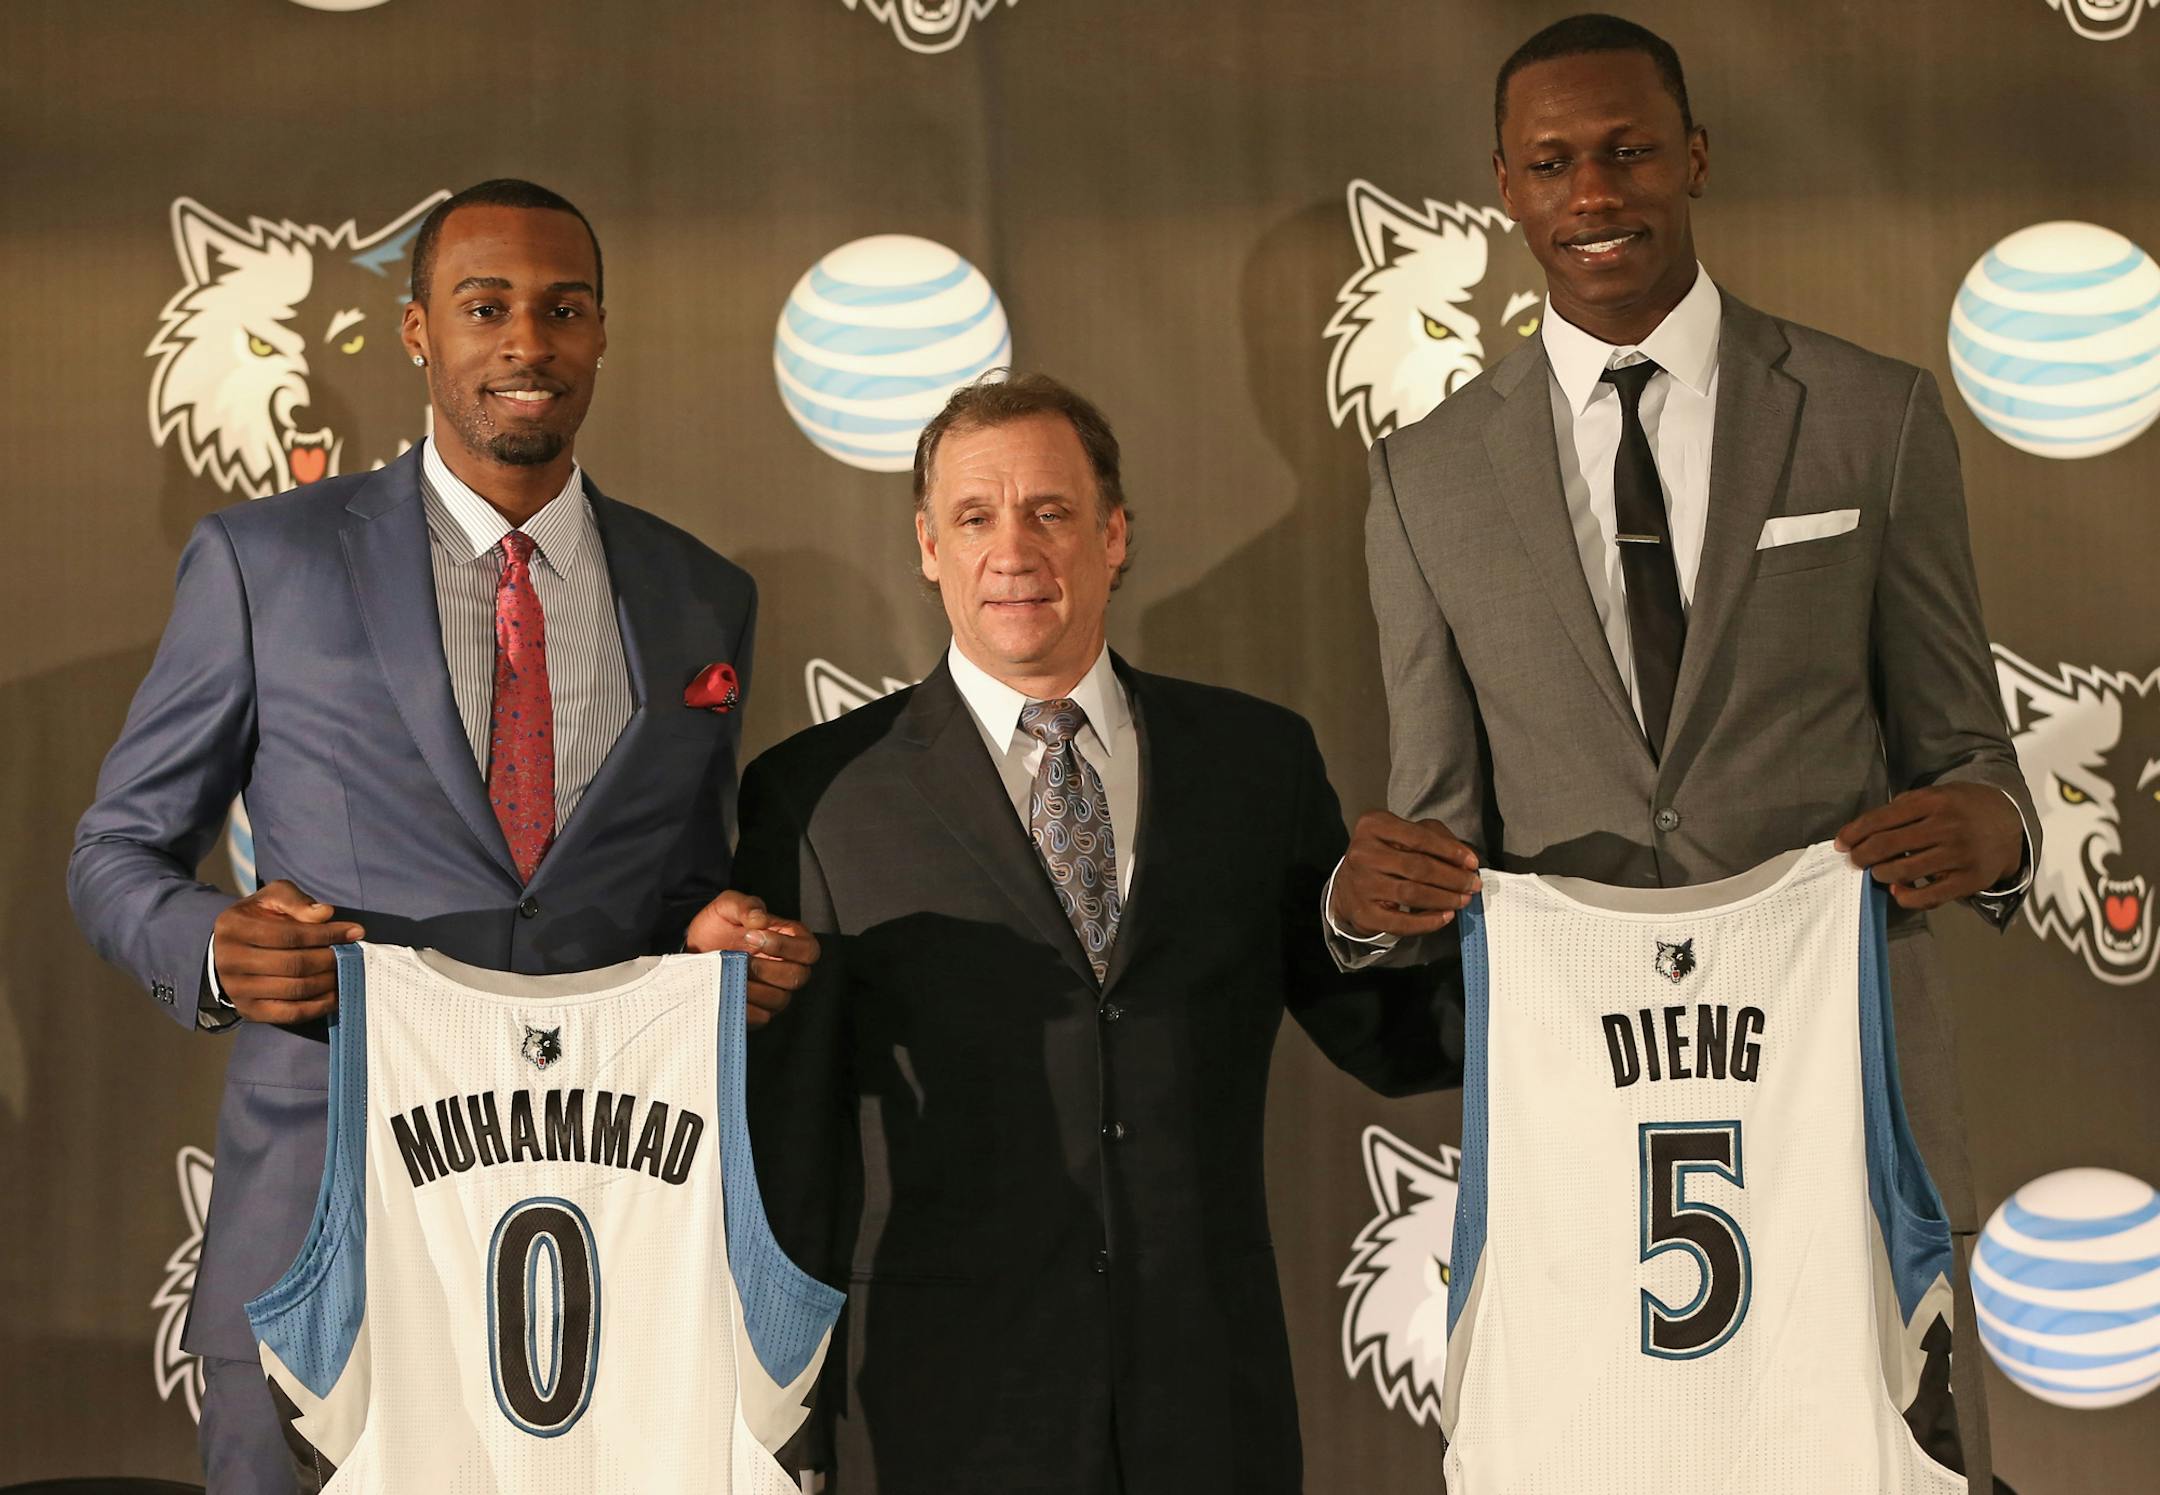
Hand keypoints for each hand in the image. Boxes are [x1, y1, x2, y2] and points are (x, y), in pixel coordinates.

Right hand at [210, 880, 363, 1024]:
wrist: (231, 950)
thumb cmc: (260, 919)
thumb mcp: (273, 898)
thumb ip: (297, 901)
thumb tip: (325, 913)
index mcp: (234, 927)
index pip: (289, 935)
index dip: (326, 934)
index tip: (355, 932)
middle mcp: (229, 961)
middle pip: (293, 964)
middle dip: (329, 959)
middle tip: (351, 954)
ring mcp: (237, 989)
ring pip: (294, 990)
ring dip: (327, 982)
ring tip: (345, 971)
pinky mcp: (249, 1011)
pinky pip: (290, 1014)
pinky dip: (318, 1006)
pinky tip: (335, 995)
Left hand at [684, 890, 820, 1027]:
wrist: (692, 950)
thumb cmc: (717, 926)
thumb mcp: (727, 906)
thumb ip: (746, 905)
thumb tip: (759, 919)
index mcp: (790, 941)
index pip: (808, 950)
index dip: (785, 946)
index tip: (753, 936)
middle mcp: (788, 968)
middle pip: (798, 977)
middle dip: (767, 968)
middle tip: (741, 958)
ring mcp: (774, 993)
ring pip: (780, 999)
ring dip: (754, 987)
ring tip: (731, 974)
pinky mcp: (757, 1011)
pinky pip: (760, 1017)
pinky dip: (744, 1006)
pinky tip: (727, 991)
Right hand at [1331, 810, 1482, 937]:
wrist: (1349, 883)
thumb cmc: (1384, 854)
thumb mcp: (1405, 833)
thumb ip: (1436, 838)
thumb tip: (1466, 859)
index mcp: (1373, 825)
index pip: (1419, 838)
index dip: (1450, 851)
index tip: (1472, 862)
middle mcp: (1362, 853)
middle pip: (1418, 867)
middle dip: (1452, 878)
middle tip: (1472, 885)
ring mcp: (1361, 885)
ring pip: (1412, 894)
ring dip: (1444, 899)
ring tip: (1462, 900)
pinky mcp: (1363, 913)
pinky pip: (1401, 922)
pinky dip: (1428, 922)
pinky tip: (1444, 916)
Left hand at [1835, 783, 2023, 910]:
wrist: (2009, 822)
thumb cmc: (1959, 808)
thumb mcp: (1933, 796)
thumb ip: (1901, 810)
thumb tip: (1860, 835)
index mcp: (1933, 801)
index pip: (1880, 819)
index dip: (1853, 833)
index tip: (1840, 843)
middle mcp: (1946, 826)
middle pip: (1886, 845)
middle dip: (1861, 856)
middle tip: (1855, 860)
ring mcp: (1960, 854)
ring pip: (1903, 871)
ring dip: (1880, 874)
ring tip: (1877, 872)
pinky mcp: (1970, 879)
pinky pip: (1928, 896)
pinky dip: (1905, 897)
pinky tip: (1897, 890)